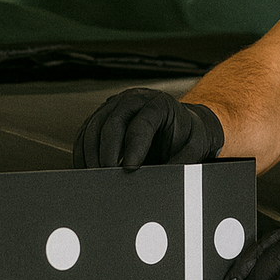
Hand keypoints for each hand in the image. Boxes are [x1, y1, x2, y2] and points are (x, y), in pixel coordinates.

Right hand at [72, 88, 224, 169]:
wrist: (181, 125)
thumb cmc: (187, 135)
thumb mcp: (196, 147)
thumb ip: (183, 162)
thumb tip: (165, 180)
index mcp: (160, 104)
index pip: (142, 123)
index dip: (134, 147)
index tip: (132, 169)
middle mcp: (135, 99)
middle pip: (112, 123)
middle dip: (108, 153)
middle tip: (110, 177)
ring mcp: (116, 105)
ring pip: (93, 127)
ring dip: (92, 155)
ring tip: (99, 177)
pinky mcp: (103, 116)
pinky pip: (85, 132)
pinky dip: (83, 152)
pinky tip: (89, 169)